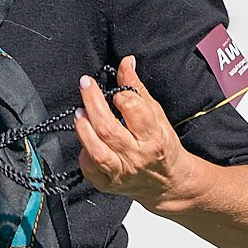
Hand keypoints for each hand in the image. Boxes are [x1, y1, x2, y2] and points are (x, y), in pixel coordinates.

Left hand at [75, 57, 187, 211]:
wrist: (168, 182)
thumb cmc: (162, 145)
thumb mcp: (156, 114)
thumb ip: (137, 89)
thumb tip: (126, 63)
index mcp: (154, 137)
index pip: (132, 109)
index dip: (120, 94)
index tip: (116, 89)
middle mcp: (137, 157)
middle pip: (107, 128)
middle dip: (93, 102)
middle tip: (86, 85)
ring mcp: (121, 173)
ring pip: (96, 150)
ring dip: (83, 128)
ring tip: (80, 111)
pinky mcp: (108, 184)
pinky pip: (89, 167)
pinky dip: (83, 151)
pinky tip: (85, 137)